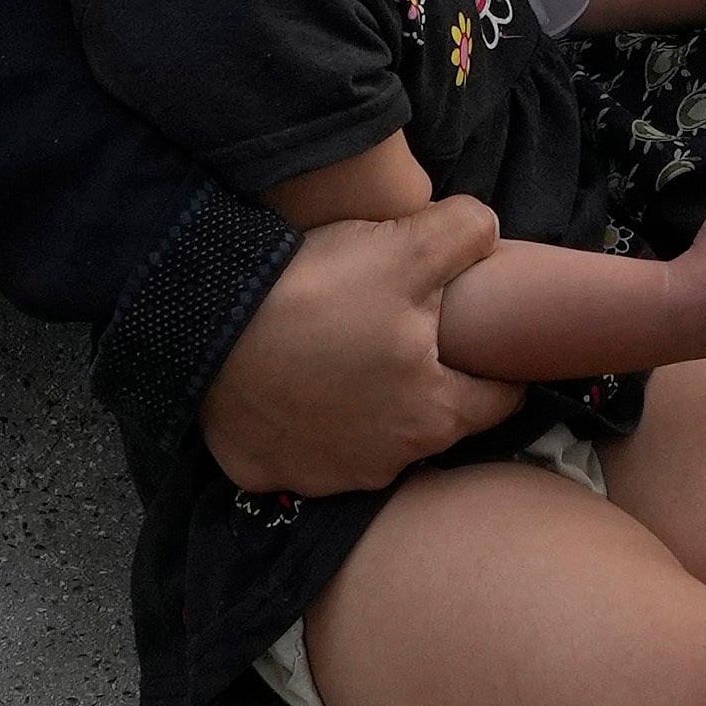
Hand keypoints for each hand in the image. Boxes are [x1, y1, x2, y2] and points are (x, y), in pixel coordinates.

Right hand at [200, 197, 517, 495]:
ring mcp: (327, 476)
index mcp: (435, 416)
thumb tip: (490, 230)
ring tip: (345, 355)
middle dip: (429, 381)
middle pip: (432, 420)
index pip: (499, 398)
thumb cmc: (315, 294)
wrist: (205, 324)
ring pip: (371, 440)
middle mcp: (389, 462)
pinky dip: (309, 422)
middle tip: (405, 333)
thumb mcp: (406, 247)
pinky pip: (307, 449)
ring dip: (369, 407)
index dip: (497, 362)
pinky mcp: (272, 472)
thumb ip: (466, 233)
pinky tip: (297, 382)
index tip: (481, 335)